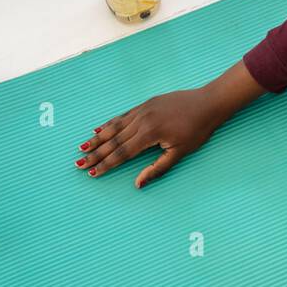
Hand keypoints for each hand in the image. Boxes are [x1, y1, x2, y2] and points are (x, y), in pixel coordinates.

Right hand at [75, 60, 265, 186]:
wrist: (208, 103)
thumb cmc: (197, 131)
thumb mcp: (180, 153)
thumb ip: (157, 168)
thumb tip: (137, 184)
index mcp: (150, 134)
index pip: (122, 154)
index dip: (106, 165)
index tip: (92, 173)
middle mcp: (142, 121)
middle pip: (114, 141)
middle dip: (95, 154)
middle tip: (79, 163)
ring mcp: (143, 110)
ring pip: (115, 127)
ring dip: (97, 138)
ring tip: (83, 148)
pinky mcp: (146, 104)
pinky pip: (123, 116)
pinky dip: (109, 124)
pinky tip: (99, 129)